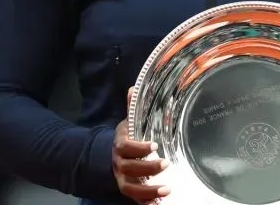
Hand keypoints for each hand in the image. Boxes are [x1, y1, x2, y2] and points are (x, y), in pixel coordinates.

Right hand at [112, 87, 169, 203]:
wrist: (111, 156)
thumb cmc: (127, 138)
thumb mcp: (129, 123)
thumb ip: (133, 108)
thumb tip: (133, 86)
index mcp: (120, 145)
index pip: (126, 147)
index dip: (139, 148)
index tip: (154, 145)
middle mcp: (120, 164)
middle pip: (129, 169)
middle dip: (147, 168)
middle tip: (166, 164)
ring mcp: (123, 179)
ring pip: (131, 188)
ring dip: (148, 190)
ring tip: (167, 189)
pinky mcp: (130, 190)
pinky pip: (135, 200)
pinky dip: (146, 203)